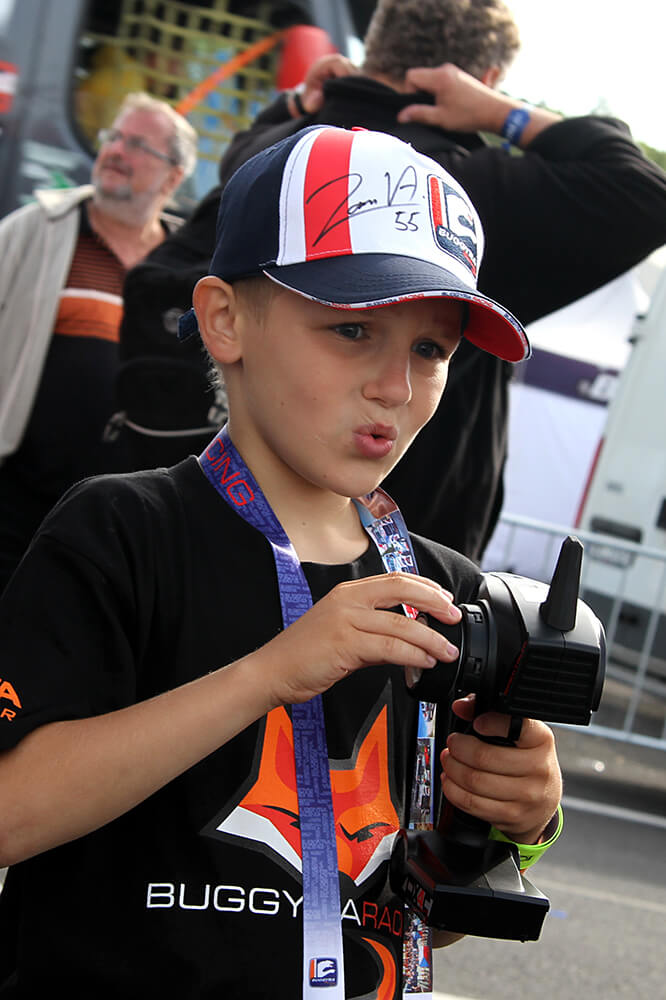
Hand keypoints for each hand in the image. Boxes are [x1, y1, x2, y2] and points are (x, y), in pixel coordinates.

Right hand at [255, 572, 461, 706]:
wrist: (272, 671)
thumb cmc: (303, 655)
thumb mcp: (341, 632)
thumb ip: (372, 631)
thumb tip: (406, 641)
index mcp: (347, 592)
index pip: (395, 579)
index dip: (425, 586)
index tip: (445, 598)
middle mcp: (348, 600)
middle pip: (402, 590)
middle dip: (434, 602)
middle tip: (453, 616)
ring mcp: (345, 620)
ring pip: (401, 624)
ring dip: (430, 638)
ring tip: (446, 650)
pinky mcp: (345, 644)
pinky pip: (389, 648)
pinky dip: (413, 655)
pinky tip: (424, 661)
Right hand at [397, 63, 512, 133]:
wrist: (495, 111)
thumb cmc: (469, 115)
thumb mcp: (441, 118)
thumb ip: (419, 114)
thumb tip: (401, 116)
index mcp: (439, 77)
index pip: (411, 76)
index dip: (409, 92)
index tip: (420, 106)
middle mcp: (445, 69)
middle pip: (419, 77)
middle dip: (419, 94)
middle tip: (432, 110)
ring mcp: (453, 71)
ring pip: (429, 80)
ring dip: (430, 94)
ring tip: (443, 108)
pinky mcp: (458, 76)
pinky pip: (440, 81)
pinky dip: (439, 92)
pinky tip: (450, 105)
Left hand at [440, 693, 561, 843]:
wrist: (543, 802)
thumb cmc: (527, 761)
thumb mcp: (519, 734)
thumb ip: (490, 713)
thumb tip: (461, 706)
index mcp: (541, 740)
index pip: (515, 726)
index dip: (491, 723)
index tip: (476, 723)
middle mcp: (539, 768)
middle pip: (484, 757)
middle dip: (459, 748)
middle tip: (452, 743)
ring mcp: (527, 795)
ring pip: (475, 781)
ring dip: (453, 769)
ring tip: (449, 761)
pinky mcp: (512, 815)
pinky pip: (473, 803)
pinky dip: (454, 791)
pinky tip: (452, 781)